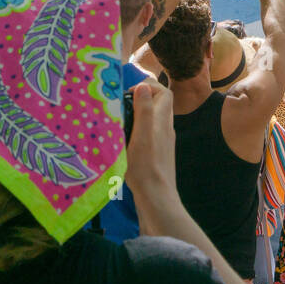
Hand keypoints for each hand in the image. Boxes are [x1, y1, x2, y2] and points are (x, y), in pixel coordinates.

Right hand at [125, 79, 178, 197]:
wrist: (156, 197)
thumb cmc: (147, 166)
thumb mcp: (142, 135)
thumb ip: (145, 110)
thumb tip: (144, 86)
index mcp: (162, 121)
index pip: (164, 92)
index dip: (148, 87)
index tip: (128, 94)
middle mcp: (165, 129)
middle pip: (159, 104)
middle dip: (141, 98)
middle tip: (121, 105)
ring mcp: (162, 142)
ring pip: (152, 119)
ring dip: (137, 114)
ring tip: (119, 120)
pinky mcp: (157, 154)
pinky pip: (148, 133)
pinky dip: (137, 129)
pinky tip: (123, 139)